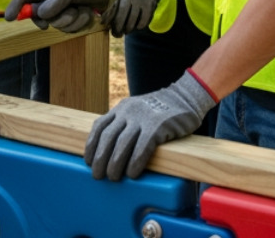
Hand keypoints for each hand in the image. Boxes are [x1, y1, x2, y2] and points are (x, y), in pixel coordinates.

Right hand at [6, 0, 128, 31]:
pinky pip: (69, 29)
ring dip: (73, 20)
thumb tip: (41, 15)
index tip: (10, 18)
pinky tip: (88, 13)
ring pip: (57, 25)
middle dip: (59, 17)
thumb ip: (55, 2)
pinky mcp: (71, 18)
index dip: (16, 6)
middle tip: (73, 10)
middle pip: (42, 17)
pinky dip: (80, 23)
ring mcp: (61, 10)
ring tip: (84, 9)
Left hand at [85, 71, 216, 180]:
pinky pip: (142, 147)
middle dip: (100, 159)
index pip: (99, 127)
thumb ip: (124, 124)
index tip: (89, 161)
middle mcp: (128, 112)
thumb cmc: (160, 110)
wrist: (186, 97)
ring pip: (122, 144)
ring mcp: (143, 118)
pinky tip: (132, 173)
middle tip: (98, 176)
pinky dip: (135, 162)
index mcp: (121, 108)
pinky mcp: (158, 126)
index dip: (91, 146)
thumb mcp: (136, 110)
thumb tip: (110, 151)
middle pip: (108, 138)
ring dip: (115, 164)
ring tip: (113, 178)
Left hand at [101, 0, 159, 37]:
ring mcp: (139, 1)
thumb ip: (111, 13)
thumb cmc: (131, 2)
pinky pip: (143, 20)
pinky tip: (138, 27)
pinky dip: (140, 26)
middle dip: (118, 27)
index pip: (112, 11)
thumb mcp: (120, 4)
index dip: (109, 20)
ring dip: (128, 28)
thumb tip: (102, 22)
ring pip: (132, 19)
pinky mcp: (149, 5)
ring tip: (127, 31)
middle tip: (118, 34)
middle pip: (121, 16)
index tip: (107, 27)